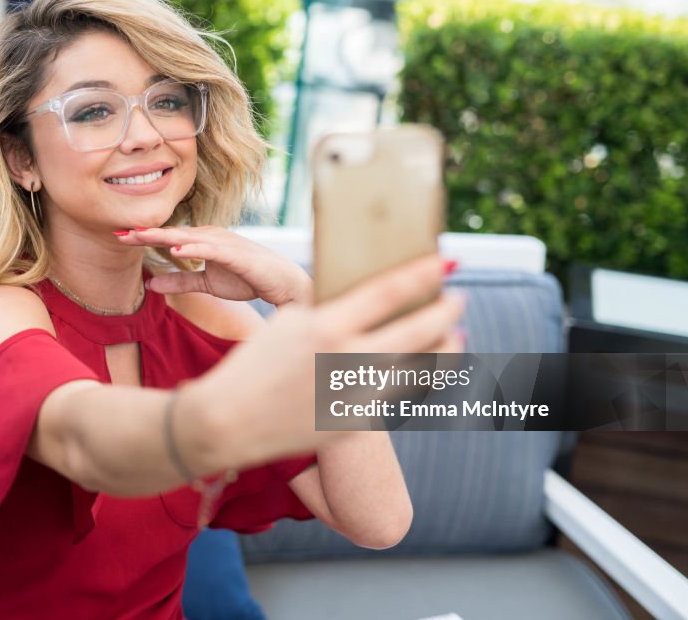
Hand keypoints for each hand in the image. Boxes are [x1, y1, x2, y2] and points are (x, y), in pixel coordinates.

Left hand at [114, 225, 311, 305]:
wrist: (281, 282)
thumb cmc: (247, 278)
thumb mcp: (207, 283)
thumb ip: (180, 281)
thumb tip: (149, 285)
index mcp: (203, 240)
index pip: (168, 237)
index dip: (143, 237)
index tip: (118, 237)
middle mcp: (210, 235)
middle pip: (172, 233)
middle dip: (145, 233)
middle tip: (118, 232)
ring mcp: (223, 242)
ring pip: (187, 237)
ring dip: (163, 236)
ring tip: (140, 236)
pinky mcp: (235, 253)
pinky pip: (210, 250)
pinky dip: (193, 249)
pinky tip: (176, 251)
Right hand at [187, 254, 465, 466]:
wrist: (227, 422)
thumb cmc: (255, 366)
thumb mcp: (288, 324)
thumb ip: (330, 311)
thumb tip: (370, 296)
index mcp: (324, 327)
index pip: (387, 293)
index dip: (421, 275)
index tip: (446, 262)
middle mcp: (345, 361)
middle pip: (415, 330)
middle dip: (445, 311)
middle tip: (460, 298)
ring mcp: (354, 396)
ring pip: (417, 368)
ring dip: (444, 349)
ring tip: (459, 335)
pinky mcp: (355, 424)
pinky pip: (399, 395)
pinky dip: (418, 377)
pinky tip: (428, 368)